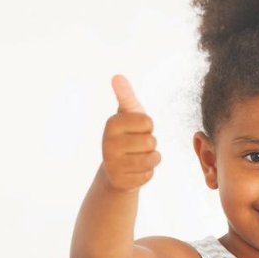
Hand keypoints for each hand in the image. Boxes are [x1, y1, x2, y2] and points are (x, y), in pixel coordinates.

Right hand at [101, 75, 160, 192]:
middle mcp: (107, 143)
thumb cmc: (128, 134)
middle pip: (150, 141)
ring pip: (151, 159)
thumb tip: (117, 76)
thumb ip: (126, 95)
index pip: (148, 122)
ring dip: (151, 158)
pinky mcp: (120, 181)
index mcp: (111, 123)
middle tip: (137, 145)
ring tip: (138, 156)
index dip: (148, 127)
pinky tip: (135, 170)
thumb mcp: (129, 113)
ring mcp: (112, 164)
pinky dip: (147, 172)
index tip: (136, 129)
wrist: (117, 168)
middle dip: (150, 144)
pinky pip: (148, 175)